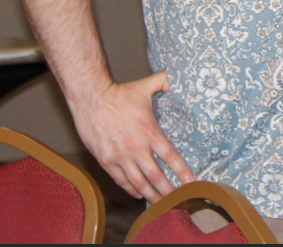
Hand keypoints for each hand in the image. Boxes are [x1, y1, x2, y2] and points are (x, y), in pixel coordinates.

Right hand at [69, 70, 194, 201]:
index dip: (182, 170)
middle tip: (178, 199)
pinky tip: (138, 193)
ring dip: (150, 194)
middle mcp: (135, 147)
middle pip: (155, 175)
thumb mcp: (146, 86)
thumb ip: (165, 82)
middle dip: (168, 190)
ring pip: (137, 182)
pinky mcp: (105, 160)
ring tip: (161, 203)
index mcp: (149, 132)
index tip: (191, 181)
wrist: (91, 99)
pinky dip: (130, 189)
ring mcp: (119, 156)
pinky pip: (120, 179)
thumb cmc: (120, 93)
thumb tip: (177, 78)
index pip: (170, 156)